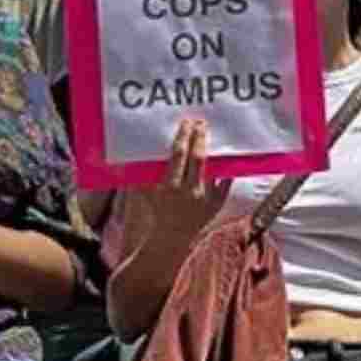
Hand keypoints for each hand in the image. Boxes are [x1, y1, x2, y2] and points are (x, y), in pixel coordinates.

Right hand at [109, 118, 231, 266]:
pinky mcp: (217, 205)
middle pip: (198, 158)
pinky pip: (226, 182)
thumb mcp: (146, 191)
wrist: (171, 237)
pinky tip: (227, 155)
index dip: (184, 136)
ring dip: (214, 150)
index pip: (179, 154)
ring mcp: (206, 199)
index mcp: (170, 186)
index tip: (186, 123)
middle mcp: (189, 192)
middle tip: (202, 123)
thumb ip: (141, 172)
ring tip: (214, 135)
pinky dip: (227, 169)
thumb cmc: (157, 209)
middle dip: (200, 137)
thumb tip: (133, 151)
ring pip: (214, 168)